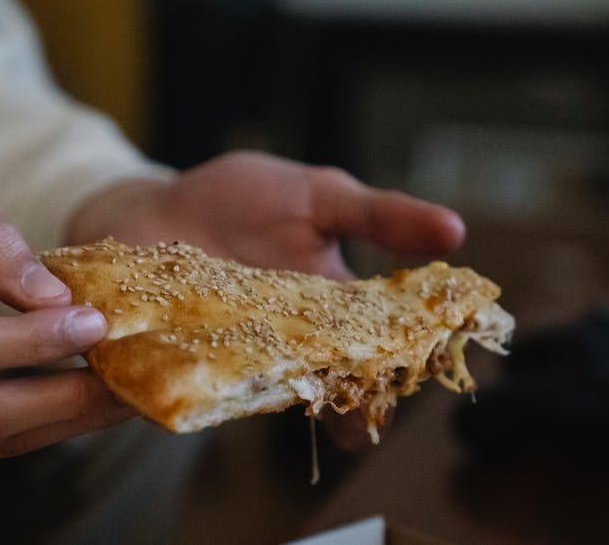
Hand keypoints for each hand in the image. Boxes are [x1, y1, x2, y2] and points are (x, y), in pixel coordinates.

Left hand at [68, 150, 465, 445]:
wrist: (154, 205)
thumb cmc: (241, 200)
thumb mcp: (320, 196)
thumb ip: (379, 215)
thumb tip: (454, 230)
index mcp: (332, 310)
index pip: (380, 350)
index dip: (402, 369)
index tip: (418, 372)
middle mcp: (289, 344)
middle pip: (332, 386)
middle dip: (350, 403)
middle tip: (359, 412)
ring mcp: (235, 355)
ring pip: (272, 392)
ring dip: (283, 397)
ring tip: (304, 402)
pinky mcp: (181, 359)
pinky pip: (197, 383)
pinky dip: (204, 384)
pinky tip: (216, 381)